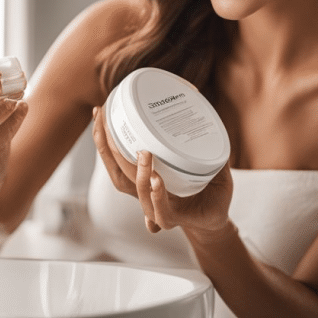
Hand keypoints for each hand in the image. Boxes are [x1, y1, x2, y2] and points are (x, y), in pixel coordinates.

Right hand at [92, 105, 232, 234]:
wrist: (218, 218)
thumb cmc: (208, 187)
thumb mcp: (207, 157)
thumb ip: (203, 132)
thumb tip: (198, 98)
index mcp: (146, 174)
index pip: (117, 156)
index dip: (104, 136)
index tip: (99, 111)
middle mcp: (145, 190)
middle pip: (115, 170)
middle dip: (104, 145)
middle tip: (103, 120)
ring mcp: (155, 206)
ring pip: (135, 190)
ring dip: (136, 170)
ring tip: (144, 152)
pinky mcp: (173, 219)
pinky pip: (160, 212)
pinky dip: (157, 196)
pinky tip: (157, 181)